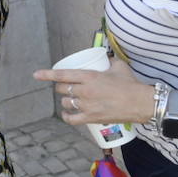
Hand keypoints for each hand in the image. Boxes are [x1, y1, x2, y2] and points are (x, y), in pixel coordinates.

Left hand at [34, 59, 153, 127]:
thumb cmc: (131, 84)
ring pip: (66, 103)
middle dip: (61, 88)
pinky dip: (67, 116)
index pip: (62, 75)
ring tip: (70, 100)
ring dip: (65, 101)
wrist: (141, 103)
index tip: (36, 75)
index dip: (47, 75)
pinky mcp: (91, 118)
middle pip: (62, 89)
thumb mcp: (118, 66)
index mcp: (89, 76)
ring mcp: (87, 106)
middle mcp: (85, 91)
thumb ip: (109, 61)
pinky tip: (66, 114)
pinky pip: (72, 119)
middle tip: (66, 87)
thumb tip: (105, 57)